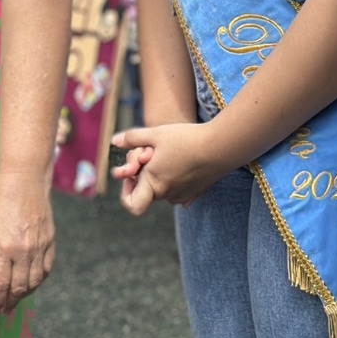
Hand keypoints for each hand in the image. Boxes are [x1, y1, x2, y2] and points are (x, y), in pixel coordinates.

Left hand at [0, 170, 54, 315]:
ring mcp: (40, 247)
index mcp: (4, 248)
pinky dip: (40, 280)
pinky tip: (32, 284)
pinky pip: (47, 269)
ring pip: (34, 281)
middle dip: (10, 301)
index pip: (0, 284)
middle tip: (4, 310)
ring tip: (16, 300)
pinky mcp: (50, 241)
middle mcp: (24, 251)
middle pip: (18, 287)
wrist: (24, 180)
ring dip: (25, 294)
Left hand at [109, 119, 224, 206]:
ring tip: (168, 152)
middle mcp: (168, 195)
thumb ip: (132, 138)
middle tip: (151, 151)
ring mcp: (184, 195)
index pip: (132, 204)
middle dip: (145, 172)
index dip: (126, 191)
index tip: (132, 171)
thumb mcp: (155, 133)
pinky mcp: (196, 192)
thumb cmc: (187, 139)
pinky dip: (175, 176)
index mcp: (154, 184)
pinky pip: (178, 188)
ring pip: (163, 188)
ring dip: (160, 174)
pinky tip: (182, 158)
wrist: (222, 146)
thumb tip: (114, 141)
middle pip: (147, 190)